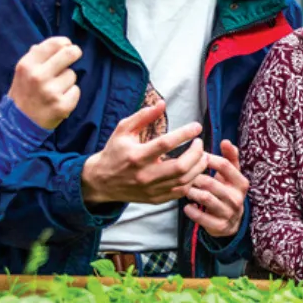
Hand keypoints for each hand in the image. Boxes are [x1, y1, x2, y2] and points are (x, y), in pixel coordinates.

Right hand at [7, 36, 82, 129]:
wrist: (18, 124)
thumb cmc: (23, 94)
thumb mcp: (22, 73)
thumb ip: (36, 57)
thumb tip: (55, 44)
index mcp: (27, 65)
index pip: (53, 44)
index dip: (64, 43)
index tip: (67, 45)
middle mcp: (38, 76)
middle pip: (69, 54)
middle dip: (75, 52)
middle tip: (75, 54)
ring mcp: (51, 91)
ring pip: (72, 75)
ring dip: (68, 81)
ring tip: (56, 89)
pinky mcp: (62, 106)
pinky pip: (76, 91)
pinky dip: (71, 95)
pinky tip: (60, 100)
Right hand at [80, 103, 208, 204]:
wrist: (101, 181)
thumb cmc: (114, 152)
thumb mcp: (123, 130)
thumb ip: (143, 116)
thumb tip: (162, 103)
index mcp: (137, 156)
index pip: (166, 143)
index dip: (185, 134)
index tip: (196, 127)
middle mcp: (145, 175)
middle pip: (180, 166)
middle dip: (196, 153)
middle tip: (199, 143)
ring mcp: (151, 189)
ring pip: (184, 181)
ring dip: (198, 167)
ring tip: (201, 155)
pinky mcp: (155, 199)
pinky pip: (181, 192)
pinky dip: (192, 180)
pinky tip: (193, 170)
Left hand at [183, 140, 247, 237]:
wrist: (232, 222)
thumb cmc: (228, 192)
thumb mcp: (232, 176)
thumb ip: (230, 158)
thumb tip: (226, 141)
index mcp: (241, 183)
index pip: (225, 166)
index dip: (209, 159)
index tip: (199, 157)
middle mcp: (237, 198)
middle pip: (212, 182)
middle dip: (196, 177)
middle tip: (185, 175)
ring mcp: (229, 213)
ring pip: (205, 198)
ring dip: (191, 192)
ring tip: (185, 188)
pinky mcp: (220, 226)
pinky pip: (201, 217)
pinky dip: (191, 210)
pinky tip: (187, 206)